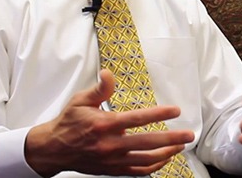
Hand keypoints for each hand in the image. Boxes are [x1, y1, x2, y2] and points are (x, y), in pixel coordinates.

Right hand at [25, 69, 194, 176]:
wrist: (53, 150)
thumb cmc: (68, 123)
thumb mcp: (80, 101)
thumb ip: (99, 89)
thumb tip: (108, 73)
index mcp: (104, 125)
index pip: (137, 119)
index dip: (158, 114)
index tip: (175, 111)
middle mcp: (110, 144)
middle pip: (147, 143)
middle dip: (171, 139)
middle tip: (189, 134)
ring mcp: (112, 160)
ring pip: (145, 160)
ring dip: (166, 153)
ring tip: (181, 146)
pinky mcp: (112, 170)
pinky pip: (137, 171)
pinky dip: (153, 167)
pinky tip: (164, 159)